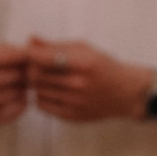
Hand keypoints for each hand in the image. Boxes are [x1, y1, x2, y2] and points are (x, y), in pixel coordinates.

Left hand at [26, 39, 143, 124]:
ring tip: (46, 77)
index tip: (32, 52)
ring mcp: (74, 102)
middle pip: (35, 75)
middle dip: (31, 68)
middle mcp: (78, 84)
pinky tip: (52, 91)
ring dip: (36, 83)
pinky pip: (42, 106)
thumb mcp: (84, 49)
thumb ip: (55, 45)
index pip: (42, 58)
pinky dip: (41, 97)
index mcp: (82, 63)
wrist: (126, 93)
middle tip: (36, 65)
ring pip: (36, 91)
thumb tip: (31, 39)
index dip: (30, 54)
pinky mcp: (71, 116)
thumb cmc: (103, 66)